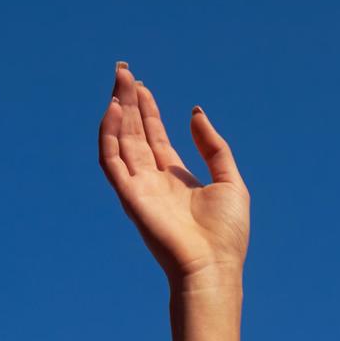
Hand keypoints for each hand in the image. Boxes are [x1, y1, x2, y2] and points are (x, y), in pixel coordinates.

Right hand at [98, 61, 248, 284]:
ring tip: (119, 83)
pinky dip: (110, 135)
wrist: (213, 268)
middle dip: (130, 102)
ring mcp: (139, 189)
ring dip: (118, 111)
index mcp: (176, 179)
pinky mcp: (129, 197)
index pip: (154, 137)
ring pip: (122, 141)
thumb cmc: (226, 235)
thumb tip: (195, 113)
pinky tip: (115, 111)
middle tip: (124, 72)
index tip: (142, 85)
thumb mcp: (229, 181)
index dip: (148, 111)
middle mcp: (154, 181)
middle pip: (136, 133)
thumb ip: (213, 147)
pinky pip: (112, 161)